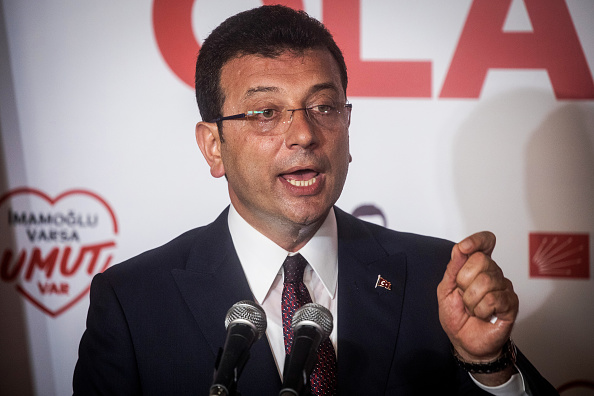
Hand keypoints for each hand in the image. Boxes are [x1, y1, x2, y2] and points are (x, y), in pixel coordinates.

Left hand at [437, 231, 518, 362]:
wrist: (465, 342)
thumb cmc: (456, 316)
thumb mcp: (445, 290)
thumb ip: (452, 269)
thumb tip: (460, 249)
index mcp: (476, 267)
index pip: (485, 242)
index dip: (477, 240)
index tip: (465, 247)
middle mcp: (493, 273)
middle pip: (481, 260)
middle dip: (464, 281)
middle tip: (464, 295)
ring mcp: (504, 287)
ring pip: (486, 281)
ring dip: (471, 300)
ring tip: (472, 308)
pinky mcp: (511, 303)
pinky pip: (494, 299)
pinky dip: (481, 310)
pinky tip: (483, 314)